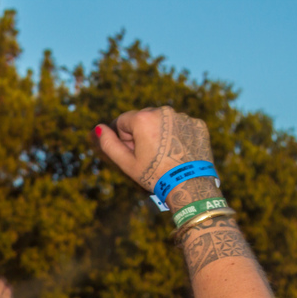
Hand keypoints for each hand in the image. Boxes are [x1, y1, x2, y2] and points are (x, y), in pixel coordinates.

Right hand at [95, 106, 213, 192]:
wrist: (190, 185)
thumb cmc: (155, 175)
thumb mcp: (127, 163)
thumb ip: (109, 144)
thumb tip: (98, 128)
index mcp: (143, 118)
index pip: (122, 121)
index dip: (124, 139)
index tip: (133, 154)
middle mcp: (163, 111)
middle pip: (143, 119)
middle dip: (141, 134)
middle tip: (149, 158)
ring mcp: (183, 117)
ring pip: (162, 122)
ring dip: (159, 134)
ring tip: (165, 157)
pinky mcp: (197, 124)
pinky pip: (180, 126)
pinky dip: (177, 136)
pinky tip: (178, 153)